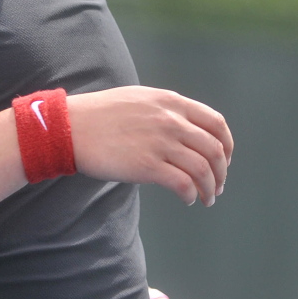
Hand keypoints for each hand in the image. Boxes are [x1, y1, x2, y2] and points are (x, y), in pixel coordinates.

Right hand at [66, 87, 232, 206]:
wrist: (71, 126)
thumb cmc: (100, 114)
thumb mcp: (140, 99)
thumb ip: (165, 110)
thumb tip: (184, 130)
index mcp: (171, 102)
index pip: (216, 123)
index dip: (226, 145)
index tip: (223, 161)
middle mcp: (171, 120)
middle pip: (214, 149)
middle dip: (221, 172)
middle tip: (218, 186)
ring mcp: (160, 143)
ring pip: (203, 170)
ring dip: (210, 188)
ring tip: (207, 198)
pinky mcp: (147, 166)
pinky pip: (183, 184)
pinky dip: (191, 195)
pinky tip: (187, 200)